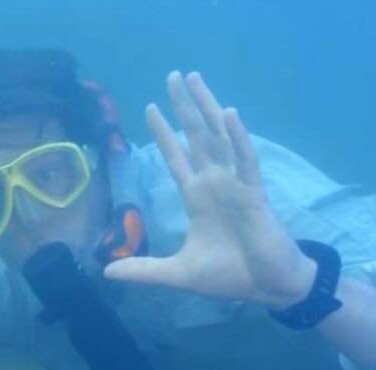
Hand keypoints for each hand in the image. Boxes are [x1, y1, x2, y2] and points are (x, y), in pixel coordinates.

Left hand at [104, 72, 314, 308]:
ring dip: (207, 108)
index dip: (164, 133)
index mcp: (198, 198)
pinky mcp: (254, 193)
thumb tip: (107, 272)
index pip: (177, 158)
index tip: (151, 108)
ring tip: (194, 79)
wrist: (268, 287)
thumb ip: (144, 270)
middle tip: (173, 76)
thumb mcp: (178, 273)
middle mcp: (215, 184)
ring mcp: (235, 184)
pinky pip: (246, 159)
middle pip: (197, 136)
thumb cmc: (230, 276)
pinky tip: (228, 113)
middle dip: (184, 107)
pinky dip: (238, 136)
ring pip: (219, 138)